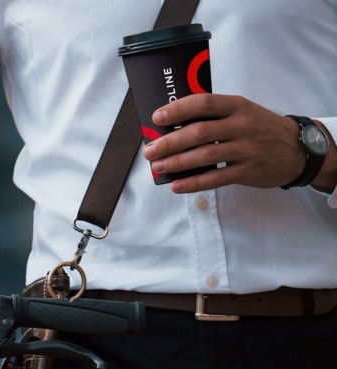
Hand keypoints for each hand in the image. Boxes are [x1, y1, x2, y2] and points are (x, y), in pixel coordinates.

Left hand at [142, 94, 308, 192]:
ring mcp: (247, 149)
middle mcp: (242, 125)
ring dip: (177, 162)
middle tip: (150, 150)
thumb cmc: (260, 128)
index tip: (157, 117)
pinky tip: (177, 185)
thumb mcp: (242, 112)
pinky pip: (216, 178)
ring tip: (157, 167)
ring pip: (205, 155)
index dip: (178, 110)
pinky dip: (194, 183)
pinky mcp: (248, 171)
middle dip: (170, 142)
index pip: (204, 103)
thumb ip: (213, 116)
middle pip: (200, 132)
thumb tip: (172, 127)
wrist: (298, 148)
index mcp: (237, 106)